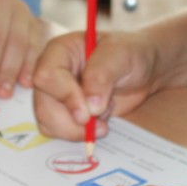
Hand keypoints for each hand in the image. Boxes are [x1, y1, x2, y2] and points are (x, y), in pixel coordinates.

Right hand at [32, 29, 160, 141]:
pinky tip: (98, 123)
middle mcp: (52, 72)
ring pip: (47, 121)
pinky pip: (57, 131)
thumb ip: (102, 76)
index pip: (46, 75)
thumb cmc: (131, 54)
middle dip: (70, 122)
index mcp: (60, 50)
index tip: (89, 112)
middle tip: (99, 126)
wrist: (143, 69)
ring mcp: (55, 94)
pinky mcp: (63, 112)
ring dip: (75, 130)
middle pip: (43, 104)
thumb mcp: (121, 56)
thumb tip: (89, 107)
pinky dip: (77, 134)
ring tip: (102, 122)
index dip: (65, 96)